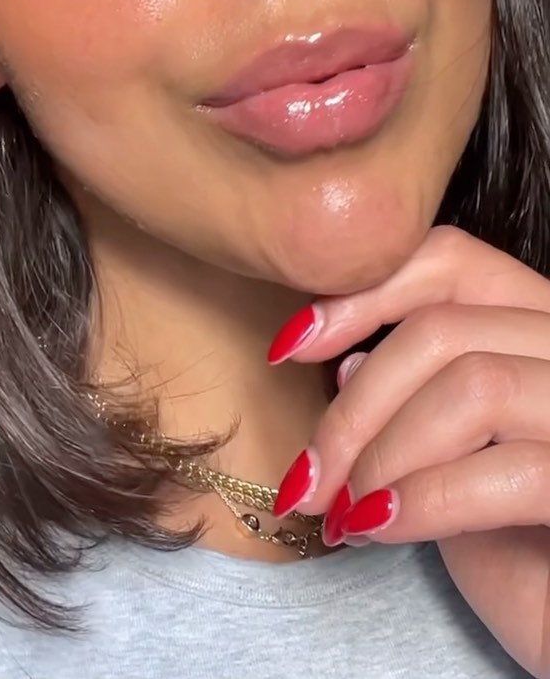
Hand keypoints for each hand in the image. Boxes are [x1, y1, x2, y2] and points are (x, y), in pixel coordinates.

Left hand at [270, 227, 549, 677]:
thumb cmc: (523, 556)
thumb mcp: (454, 466)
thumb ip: (417, 405)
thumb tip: (349, 361)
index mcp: (540, 327)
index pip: (452, 261)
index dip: (364, 293)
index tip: (291, 346)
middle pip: (445, 329)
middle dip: (356, 407)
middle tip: (307, 478)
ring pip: (472, 385)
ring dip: (383, 453)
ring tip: (347, 512)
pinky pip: (508, 471)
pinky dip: (425, 500)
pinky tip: (379, 528)